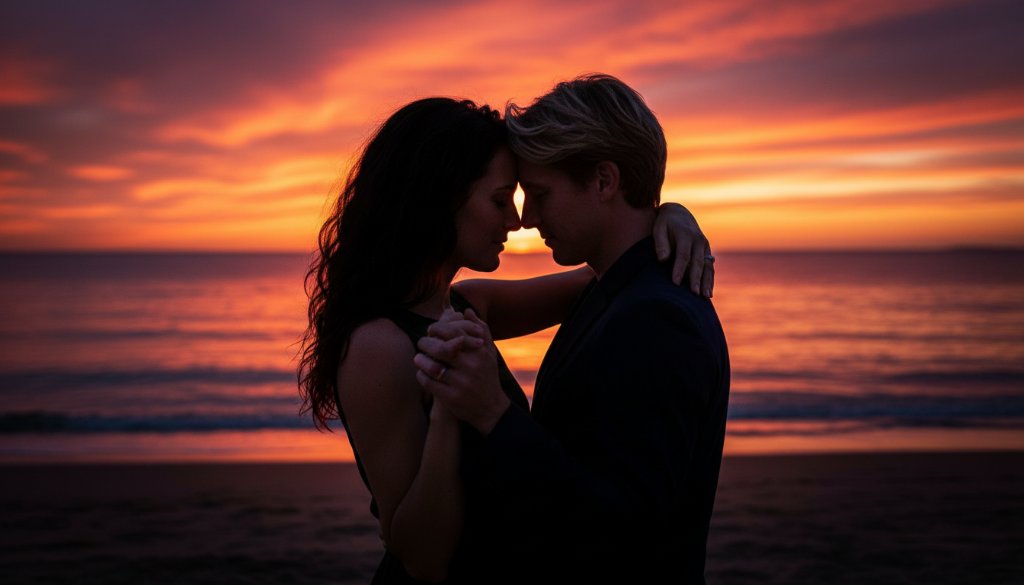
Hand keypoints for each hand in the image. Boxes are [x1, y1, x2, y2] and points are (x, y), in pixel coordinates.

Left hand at [413, 309, 509, 434]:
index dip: (437, 329)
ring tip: (418, 358)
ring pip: (432, 366)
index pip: (453, 333)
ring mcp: (461, 383)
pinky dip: (421, 375)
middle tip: (421, 343)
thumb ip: (480, 329)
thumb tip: (466, 310)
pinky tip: (421, 372)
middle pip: (440, 348)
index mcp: (479, 352)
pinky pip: (429, 382)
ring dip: (420, 359)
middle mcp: (471, 367)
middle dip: (425, 343)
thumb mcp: (489, 352)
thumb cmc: (487, 376)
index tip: (431, 331)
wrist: (491, 409)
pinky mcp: (451, 398)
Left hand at [653, 202, 714, 297]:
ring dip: (707, 282)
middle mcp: (698, 240)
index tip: (676, 282)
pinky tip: (708, 293)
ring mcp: (704, 246)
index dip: (680, 269)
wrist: (678, 213)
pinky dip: (710, 280)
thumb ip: (661, 243)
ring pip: (707, 266)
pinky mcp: (706, 251)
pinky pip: (710, 267)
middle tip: (694, 293)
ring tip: (705, 297)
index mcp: (685, 235)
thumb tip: (663, 259)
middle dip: (696, 278)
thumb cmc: (665, 223)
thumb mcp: (658, 228)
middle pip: (698, 262)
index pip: (683, 255)